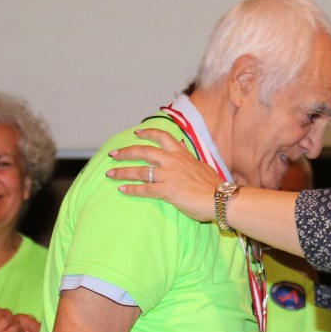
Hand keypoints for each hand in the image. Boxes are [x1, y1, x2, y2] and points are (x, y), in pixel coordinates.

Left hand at [106, 129, 222, 220]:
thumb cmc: (213, 185)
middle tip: (113, 154)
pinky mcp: (167, 191)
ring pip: (140, 171)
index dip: (147, 133)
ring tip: (110, 173)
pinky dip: (132, 189)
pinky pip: (145, 189)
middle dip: (126, 152)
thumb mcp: (201, 164)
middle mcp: (173, 161)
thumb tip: (182, 145)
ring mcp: (169, 175)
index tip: (137, 133)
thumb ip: (188, 156)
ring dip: (123, 172)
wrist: (220, 198)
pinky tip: (122, 190)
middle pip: (144, 151)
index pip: (163, 137)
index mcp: (182, 154)